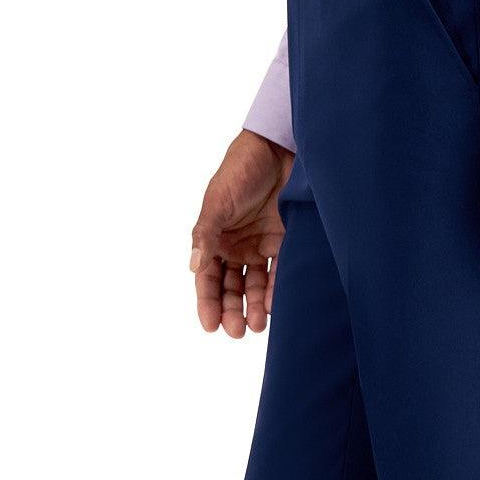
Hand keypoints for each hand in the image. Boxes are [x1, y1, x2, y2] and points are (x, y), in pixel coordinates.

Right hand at [190, 130, 293, 336]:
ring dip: (253, 306)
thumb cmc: (241, 169)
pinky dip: (276, 290)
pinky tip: (274, 305)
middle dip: (231, 310)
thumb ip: (206, 234)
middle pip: (231, 286)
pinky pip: (279, 272)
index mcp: (214, 236)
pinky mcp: (285, 242)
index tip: (210, 325)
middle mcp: (236, 245)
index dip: (207, 302)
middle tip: (236, 332)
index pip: (207, 277)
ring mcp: (260, 244)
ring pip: (254, 284)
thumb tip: (194, 266)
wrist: (280, 148)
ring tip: (257, 325)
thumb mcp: (218, 201)